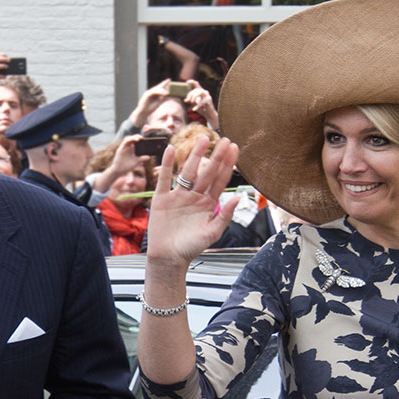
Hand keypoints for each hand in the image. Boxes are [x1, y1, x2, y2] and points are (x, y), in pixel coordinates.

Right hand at [94, 136, 149, 197]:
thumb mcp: (136, 162)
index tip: (144, 139)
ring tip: (138, 139)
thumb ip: (142, 159)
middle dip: (136, 136)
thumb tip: (148, 157)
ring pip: (127, 139)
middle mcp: (127, 147)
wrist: (119, 171)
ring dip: (133, 137)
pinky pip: (124, 143)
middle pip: (131, 138)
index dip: (139, 138)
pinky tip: (134, 141)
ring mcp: (123, 148)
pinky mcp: (120, 150)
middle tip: (142, 138)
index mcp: (131, 149)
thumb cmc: (127, 166)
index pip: (135, 141)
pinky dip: (129, 140)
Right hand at [130, 79, 173, 125]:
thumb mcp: (158, 102)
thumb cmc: (150, 108)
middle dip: (163, 83)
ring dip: (162, 90)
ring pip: (156, 89)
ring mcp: (149, 93)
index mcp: (154, 93)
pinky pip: (153, 92)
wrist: (144, 112)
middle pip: (158, 86)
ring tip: (168, 93)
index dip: (164, 83)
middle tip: (169, 80)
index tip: (169, 80)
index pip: (159, 87)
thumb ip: (162, 98)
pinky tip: (163, 93)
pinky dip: (159, 92)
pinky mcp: (147, 94)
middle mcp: (151, 92)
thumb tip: (168, 94)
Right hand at [145, 135, 239, 266]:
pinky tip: (171, 150)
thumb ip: (224, 216)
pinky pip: (165, 179)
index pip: (220, 180)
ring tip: (203, 139)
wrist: (168, 258)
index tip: (234, 148)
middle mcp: (194, 197)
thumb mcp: (212, 233)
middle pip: (207, 172)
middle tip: (225, 139)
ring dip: (195, 155)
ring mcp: (178, 196)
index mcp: (208, 204)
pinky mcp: (162, 199)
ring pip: (188, 171)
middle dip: (216, 156)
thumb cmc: (191, 248)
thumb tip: (237, 198)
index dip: (227, 164)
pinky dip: (167, 164)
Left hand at [184, 82, 218, 130]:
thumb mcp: (194, 104)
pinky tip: (194, 109)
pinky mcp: (209, 100)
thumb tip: (185, 100)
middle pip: (196, 89)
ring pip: (200, 92)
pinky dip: (197, 106)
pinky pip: (202, 102)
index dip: (192, 82)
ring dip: (194, 96)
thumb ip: (190, 101)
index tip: (187, 82)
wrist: (209, 115)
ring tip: (191, 102)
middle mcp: (204, 92)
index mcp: (201, 92)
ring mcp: (207, 96)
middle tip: (188, 100)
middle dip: (191, 94)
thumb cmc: (202, 108)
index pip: (196, 84)